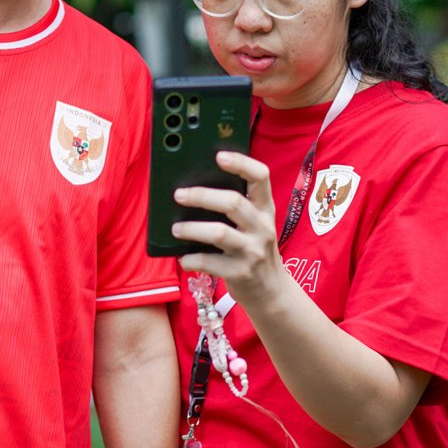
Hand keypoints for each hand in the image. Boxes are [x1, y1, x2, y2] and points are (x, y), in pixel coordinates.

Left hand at [171, 150, 287, 307]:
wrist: (271, 292)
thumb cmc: (254, 250)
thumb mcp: (255, 225)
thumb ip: (236, 207)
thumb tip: (195, 187)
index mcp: (265, 209)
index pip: (260, 177)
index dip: (241, 163)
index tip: (219, 155)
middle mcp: (262, 227)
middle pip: (233, 202)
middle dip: (202, 196)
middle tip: (179, 195)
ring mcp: (252, 251)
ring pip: (220, 233)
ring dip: (192, 229)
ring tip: (176, 228)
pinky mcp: (240, 273)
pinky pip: (210, 262)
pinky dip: (192, 259)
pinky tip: (183, 258)